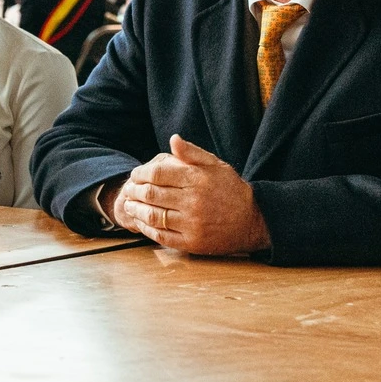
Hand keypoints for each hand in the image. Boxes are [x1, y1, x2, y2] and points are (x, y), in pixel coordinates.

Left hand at [110, 134, 270, 257]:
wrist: (252, 221)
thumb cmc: (231, 189)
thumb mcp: (216, 165)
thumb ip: (192, 153)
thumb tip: (173, 139)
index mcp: (197, 179)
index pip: (157, 173)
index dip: (140, 173)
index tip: (135, 174)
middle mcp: (193, 201)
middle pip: (151, 194)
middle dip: (134, 191)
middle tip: (128, 190)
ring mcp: (192, 224)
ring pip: (153, 216)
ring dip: (136, 210)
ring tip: (129, 205)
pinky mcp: (192, 243)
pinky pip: (161, 236)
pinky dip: (146, 229)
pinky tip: (141, 222)